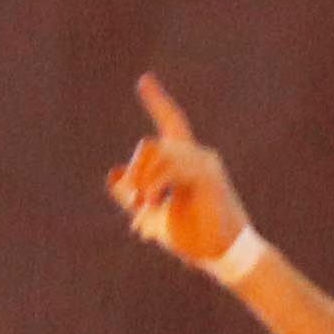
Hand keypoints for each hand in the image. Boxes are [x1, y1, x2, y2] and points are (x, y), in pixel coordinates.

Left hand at [106, 74, 252, 270]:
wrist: (220, 254)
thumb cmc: (190, 235)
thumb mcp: (152, 214)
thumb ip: (133, 195)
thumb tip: (113, 174)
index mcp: (185, 162)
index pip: (171, 122)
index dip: (157, 101)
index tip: (143, 80)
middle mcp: (197, 156)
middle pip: (152, 144)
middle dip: (136, 172)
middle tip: (135, 202)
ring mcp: (205, 164)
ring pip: (159, 153)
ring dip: (143, 181)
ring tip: (145, 206)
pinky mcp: (208, 177)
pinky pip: (172, 167)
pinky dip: (155, 184)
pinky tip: (153, 202)